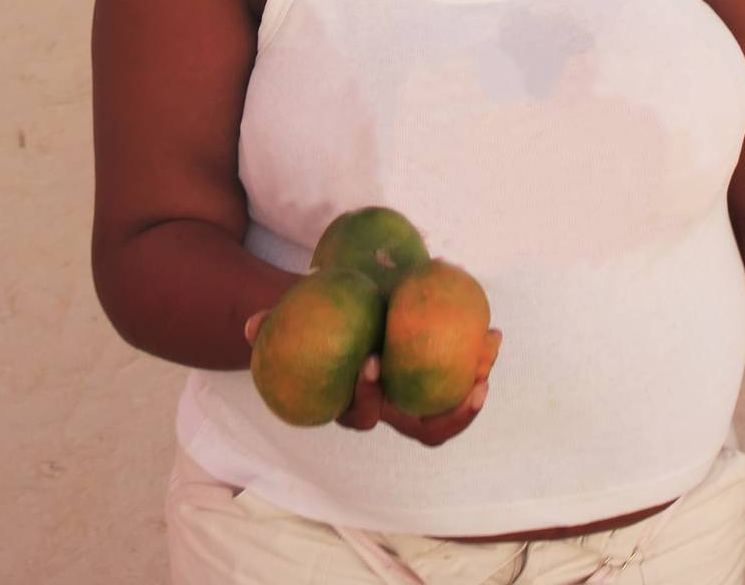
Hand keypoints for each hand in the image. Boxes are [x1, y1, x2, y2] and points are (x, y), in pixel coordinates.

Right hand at [245, 310, 501, 447]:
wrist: (344, 316)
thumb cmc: (319, 320)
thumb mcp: (296, 320)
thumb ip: (274, 324)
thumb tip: (253, 325)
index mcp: (356, 404)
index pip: (361, 416)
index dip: (366, 395)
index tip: (371, 360)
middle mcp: (392, 410)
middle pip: (425, 430)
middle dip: (451, 414)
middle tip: (471, 383)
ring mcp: (418, 398)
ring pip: (452, 411)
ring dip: (475, 390)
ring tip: (489, 351)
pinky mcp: (438, 377)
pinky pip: (462, 379)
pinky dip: (478, 361)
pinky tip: (491, 332)